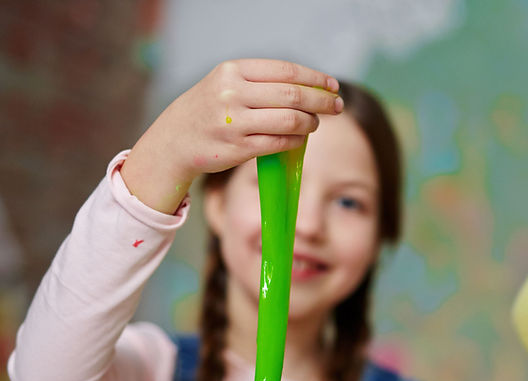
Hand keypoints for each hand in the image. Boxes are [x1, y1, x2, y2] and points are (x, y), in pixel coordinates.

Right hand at [122, 59, 342, 213]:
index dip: (315, 78)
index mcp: (232, 70)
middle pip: (293, 95)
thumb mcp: (226, 83)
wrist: (174, 140)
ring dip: (311, 122)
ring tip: (315, 123)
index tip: (332, 85)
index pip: (286, 71)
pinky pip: (281, 142)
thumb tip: (311, 87)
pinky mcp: (239, 148)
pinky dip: (297, 140)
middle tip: (337, 106)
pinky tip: (300, 138)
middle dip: (322, 101)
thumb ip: (262, 82)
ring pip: (291, 120)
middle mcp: (232, 93)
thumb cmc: (208, 109)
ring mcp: (235, 122)